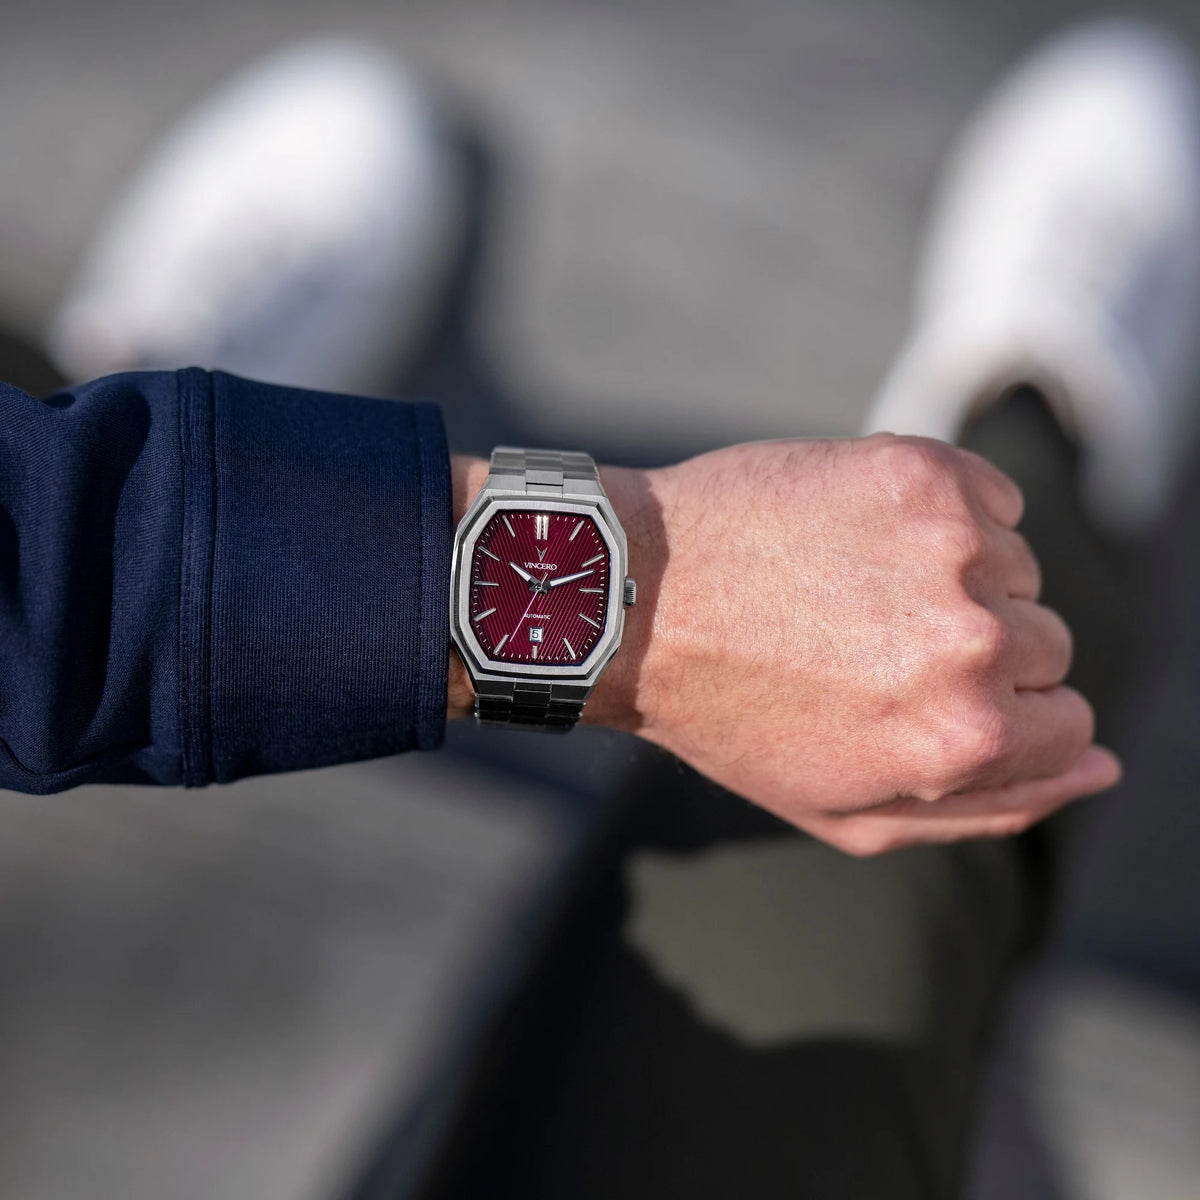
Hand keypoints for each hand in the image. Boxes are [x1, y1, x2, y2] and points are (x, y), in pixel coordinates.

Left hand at [450, 438, 1120, 855]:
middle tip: (867, 646)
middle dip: (973, 652)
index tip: (925, 696)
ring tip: (849, 592)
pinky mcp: (920, 471)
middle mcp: (972, 644)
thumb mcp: (848, 810)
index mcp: (964, 742)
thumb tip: (1100, 764)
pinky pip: (989, 499)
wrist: (635, 598)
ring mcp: (950, 546)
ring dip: (953, 580)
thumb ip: (990, 805)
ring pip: (1014, 569)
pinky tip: (858, 539)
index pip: (1068, 723)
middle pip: (1046, 644)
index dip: (996, 713)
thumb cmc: (732, 714)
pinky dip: (943, 517)